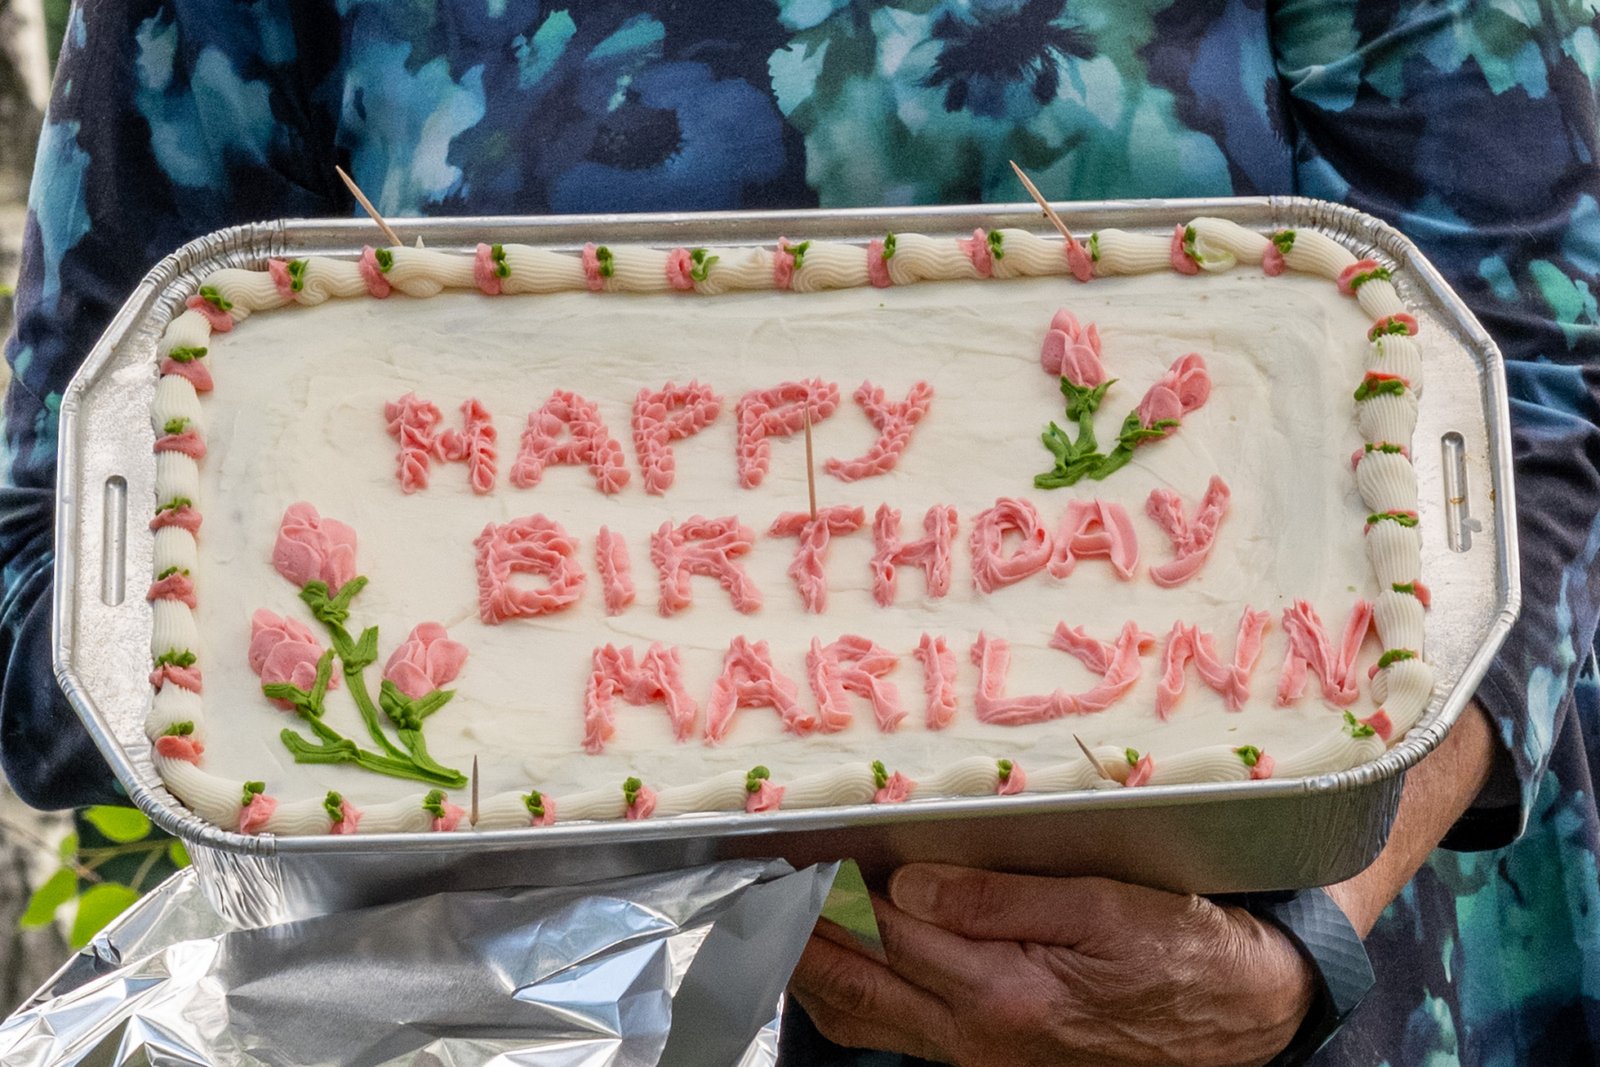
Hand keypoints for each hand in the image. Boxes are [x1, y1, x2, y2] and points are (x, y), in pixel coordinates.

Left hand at [790, 864, 1314, 1066]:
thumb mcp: (1103, 908)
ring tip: (771, 915)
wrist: (1239, 1015)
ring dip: (806, 970)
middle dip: (787, 938)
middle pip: (849, 987)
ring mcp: (977, 1051)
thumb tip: (906, 882)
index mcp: (1001, 991)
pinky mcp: (988, 1052)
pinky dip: (848, 994)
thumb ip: (999, 898)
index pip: (879, 935)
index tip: (777, 856)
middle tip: (745, 886)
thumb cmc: (1179, 951)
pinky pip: (893, 1030)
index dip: (820, 894)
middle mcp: (974, 1033)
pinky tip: (835, 960)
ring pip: (860, 1018)